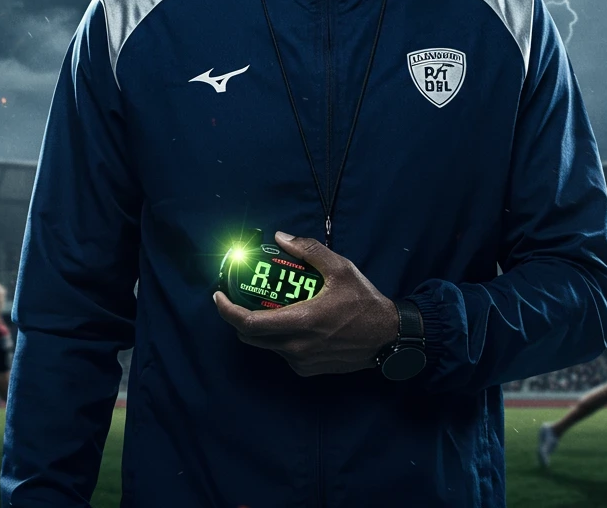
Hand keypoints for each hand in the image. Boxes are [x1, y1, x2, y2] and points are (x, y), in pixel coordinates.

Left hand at [213, 232, 397, 376]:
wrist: (388, 337)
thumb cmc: (364, 303)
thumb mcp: (340, 269)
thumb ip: (309, 251)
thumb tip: (281, 238)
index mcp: (300, 321)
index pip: (248, 323)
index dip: (226, 310)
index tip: (218, 295)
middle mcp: (296, 346)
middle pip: (250, 336)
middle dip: (240, 316)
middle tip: (242, 297)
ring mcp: (301, 361)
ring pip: (266, 345)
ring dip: (261, 327)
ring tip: (272, 306)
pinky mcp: (308, 370)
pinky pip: (282, 353)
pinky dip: (279, 337)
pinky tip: (295, 321)